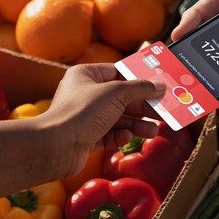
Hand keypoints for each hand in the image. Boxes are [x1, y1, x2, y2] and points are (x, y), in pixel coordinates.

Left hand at [44, 63, 164, 171]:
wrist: (56, 146)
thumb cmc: (82, 112)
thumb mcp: (116, 93)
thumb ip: (140, 88)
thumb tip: (160, 85)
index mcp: (86, 75)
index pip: (118, 72)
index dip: (139, 79)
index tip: (158, 86)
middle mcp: (84, 94)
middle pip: (121, 98)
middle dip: (142, 106)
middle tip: (162, 112)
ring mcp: (85, 117)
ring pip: (117, 118)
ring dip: (136, 125)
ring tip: (153, 131)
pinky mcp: (86, 137)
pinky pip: (109, 134)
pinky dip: (119, 136)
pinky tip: (126, 138)